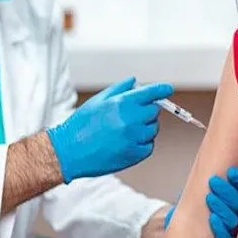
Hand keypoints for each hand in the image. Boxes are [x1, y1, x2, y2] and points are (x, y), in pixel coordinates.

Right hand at [47, 77, 173, 182]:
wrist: (69, 152)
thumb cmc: (81, 124)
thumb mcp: (97, 100)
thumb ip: (119, 89)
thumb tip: (135, 82)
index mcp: (121, 103)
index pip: (151, 93)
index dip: (162, 89)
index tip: (168, 88)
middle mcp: (130, 120)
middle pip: (154, 111)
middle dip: (148, 110)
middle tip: (133, 114)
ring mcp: (133, 138)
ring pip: (153, 129)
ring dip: (145, 127)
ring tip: (125, 130)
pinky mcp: (134, 155)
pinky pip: (149, 146)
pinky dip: (143, 143)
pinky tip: (127, 142)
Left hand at [164, 167, 237, 237]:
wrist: (183, 226)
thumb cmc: (197, 202)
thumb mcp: (205, 185)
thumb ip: (213, 172)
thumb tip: (215, 146)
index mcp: (235, 198)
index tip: (230, 171)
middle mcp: (236, 214)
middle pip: (237, 203)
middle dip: (226, 191)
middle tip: (212, 180)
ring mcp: (230, 229)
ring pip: (232, 220)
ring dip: (221, 207)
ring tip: (209, 197)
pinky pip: (224, 237)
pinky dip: (218, 227)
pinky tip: (212, 218)